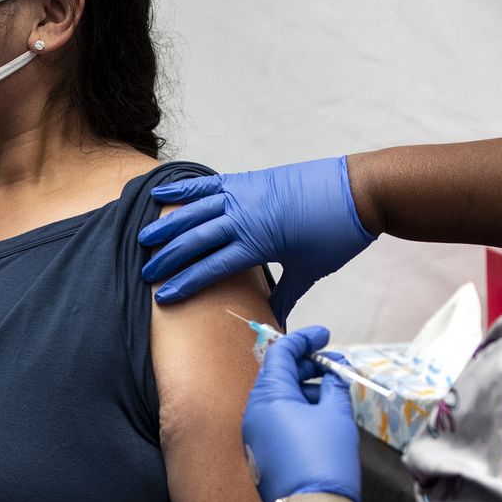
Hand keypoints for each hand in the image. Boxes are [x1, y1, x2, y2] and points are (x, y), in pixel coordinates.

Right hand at [141, 157, 375, 321]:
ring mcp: (246, 193)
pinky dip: (186, 189)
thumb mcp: (310, 271)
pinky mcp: (250, 179)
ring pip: (196, 209)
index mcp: (258, 242)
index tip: (162, 297)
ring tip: (144, 238)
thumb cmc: (336, 235)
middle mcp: (246, 215)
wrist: (357, 191)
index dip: (185, 283)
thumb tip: (274, 322)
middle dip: (168, 257)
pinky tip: (164, 194)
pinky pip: (210, 184)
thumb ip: (286, 295)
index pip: (212, 266)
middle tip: (145, 272)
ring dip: (168, 224)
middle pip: (196, 238)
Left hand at [242, 326, 361, 501]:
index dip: (304, 340)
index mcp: (267, 397)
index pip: (280, 354)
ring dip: (306, 390)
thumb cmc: (325, 461)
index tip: (325, 336)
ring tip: (335, 392)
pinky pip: (278, 421)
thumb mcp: (336, 414)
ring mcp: (255, 436)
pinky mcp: (263, 455)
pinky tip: (323, 415)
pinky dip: (299, 411)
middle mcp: (254, 414)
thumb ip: (334, 387)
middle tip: (337, 366)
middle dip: (309, 367)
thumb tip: (333, 377)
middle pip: (279, 376)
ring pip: (280, 400)